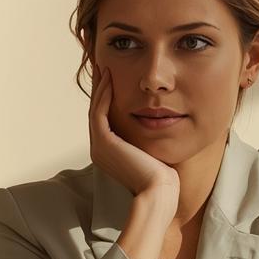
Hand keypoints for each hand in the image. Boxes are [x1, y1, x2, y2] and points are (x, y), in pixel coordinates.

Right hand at [89, 65, 179, 196]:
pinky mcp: (103, 142)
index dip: (107, 98)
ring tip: (105, 68)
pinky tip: (111, 80)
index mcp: (108, 153)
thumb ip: (147, 138)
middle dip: (100, 88)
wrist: (159, 191)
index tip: (112, 79)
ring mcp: (99, 147)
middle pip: (96, 111)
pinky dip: (104, 95)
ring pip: (95, 109)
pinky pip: (99, 113)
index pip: (104, 118)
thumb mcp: (152, 151)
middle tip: (103, 67)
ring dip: (100, 87)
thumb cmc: (162, 176)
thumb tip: (158, 123)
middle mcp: (99, 149)